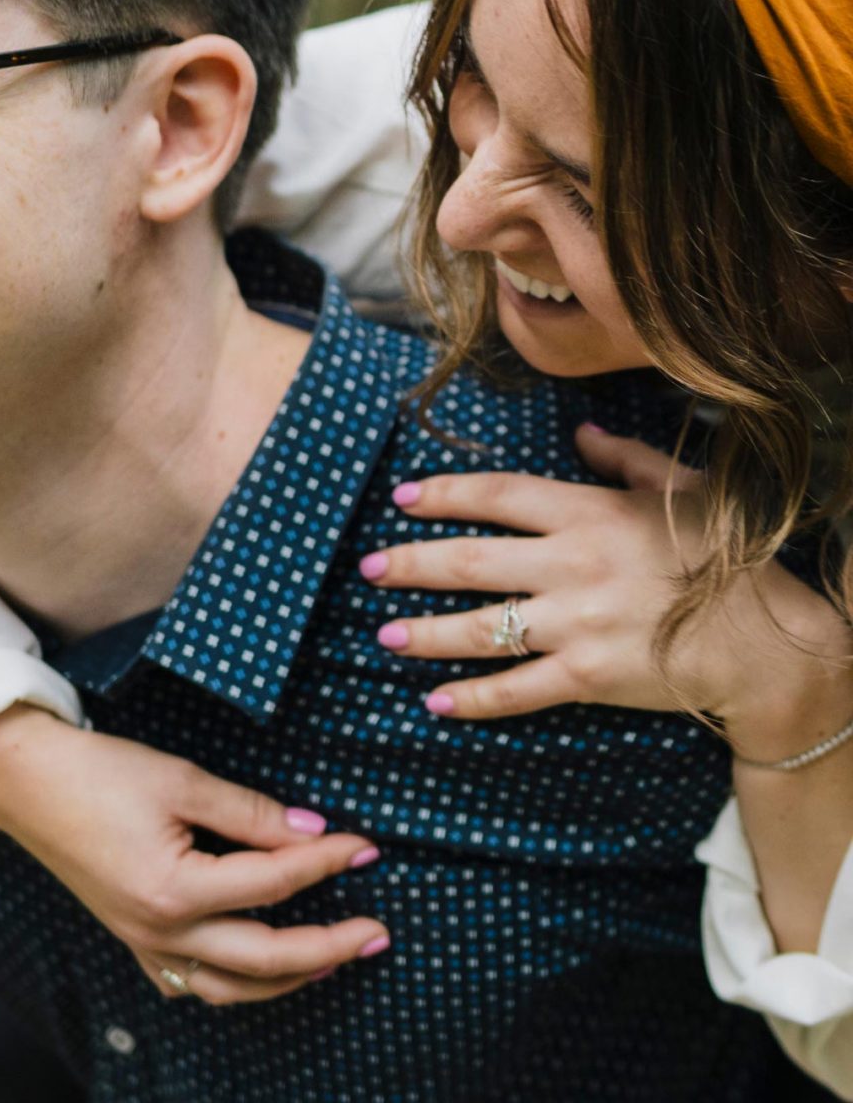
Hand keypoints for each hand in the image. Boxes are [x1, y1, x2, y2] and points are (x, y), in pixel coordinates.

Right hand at [0, 704, 388, 1005]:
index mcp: (175, 890)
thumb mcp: (182, 779)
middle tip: (379, 933)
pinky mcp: (131, 938)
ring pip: (231, 987)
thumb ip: (250, 812)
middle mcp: (160, 931)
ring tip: (332, 958)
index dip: (327, 862)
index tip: (366, 847)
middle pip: (265, 956)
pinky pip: (191, 982)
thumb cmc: (100, 772)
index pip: (274, 884)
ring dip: (288, 979)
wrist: (26, 782)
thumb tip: (312, 832)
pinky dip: (233, 982)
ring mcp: (143, 943)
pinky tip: (254, 966)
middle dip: (330, 946)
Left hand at [361, 424, 848, 743]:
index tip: (404, 497)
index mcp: (589, 514)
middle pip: (469, 560)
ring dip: (424, 631)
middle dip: (409, 563)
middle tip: (368, 568)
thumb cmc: (723, 559)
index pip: (497, 495)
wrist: (766, 644)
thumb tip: (581, 433)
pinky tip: (433, 701)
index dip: (444, 494)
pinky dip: (472, 699)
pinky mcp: (586, 678)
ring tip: (384, 632)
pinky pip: (516, 691)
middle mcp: (571, 566)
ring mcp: (575, 625)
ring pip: (479, 628)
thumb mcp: (682, 491)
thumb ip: (626, 459)